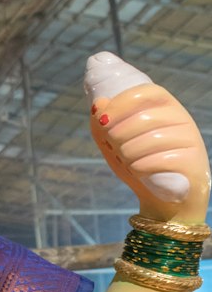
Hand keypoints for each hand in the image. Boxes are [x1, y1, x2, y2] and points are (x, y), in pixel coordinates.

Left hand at [90, 80, 209, 226]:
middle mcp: (181, 118)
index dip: (121, 104)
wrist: (162, 199)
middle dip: (119, 135)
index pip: (145, 93)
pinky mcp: (193, 161)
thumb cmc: (138, 164)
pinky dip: (141, 167)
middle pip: (144, 118)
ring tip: (128, 162)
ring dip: (128, 154)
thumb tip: (98, 103)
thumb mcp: (114, 144)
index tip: (103, 120)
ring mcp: (189, 139)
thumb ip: (103, 123)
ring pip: (151, 140)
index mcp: (164, 106)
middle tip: (115, 149)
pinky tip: (138, 171)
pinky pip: (161, 160)